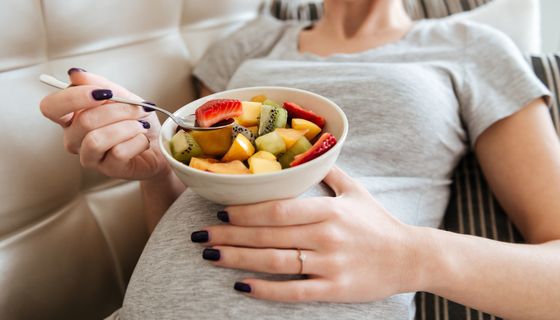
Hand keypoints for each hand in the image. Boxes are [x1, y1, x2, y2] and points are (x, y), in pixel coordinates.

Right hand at [39, 69, 168, 179]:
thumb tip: (75, 73)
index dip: (73, 98)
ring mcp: (90, 157)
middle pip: (84, 121)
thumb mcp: (122, 96)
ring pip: (97, 139)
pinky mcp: (109, 170)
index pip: (51, 107)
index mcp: (72, 117)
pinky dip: (137, 141)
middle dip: (118, 110)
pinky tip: (143, 140)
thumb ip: (99, 84)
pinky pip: (118, 153)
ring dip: (127, 127)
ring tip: (142, 125)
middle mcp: (74, 139)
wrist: (159, 143)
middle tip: (139, 108)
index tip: (103, 92)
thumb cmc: (136, 120)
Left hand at [192, 166, 420, 301]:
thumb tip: (307, 151)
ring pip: (274, 262)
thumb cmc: (379, 223)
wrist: (411, 257)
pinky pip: (294, 291)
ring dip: (238, 258)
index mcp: (329, 210)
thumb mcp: (356, 190)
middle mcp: (326, 236)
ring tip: (210, 255)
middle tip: (200, 235)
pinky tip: (242, 286)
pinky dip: (266, 290)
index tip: (219, 209)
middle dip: (230, 234)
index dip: (245, 210)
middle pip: (268, 235)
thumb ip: (328, 171)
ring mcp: (329, 264)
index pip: (278, 209)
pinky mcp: (334, 289)